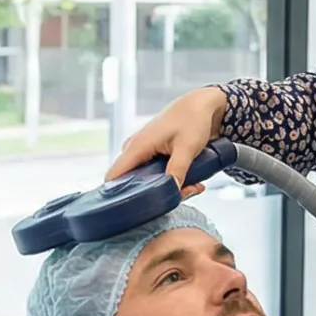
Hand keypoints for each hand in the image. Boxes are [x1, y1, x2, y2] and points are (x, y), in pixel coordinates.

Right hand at [106, 87, 229, 196]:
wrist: (202, 104)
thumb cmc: (192, 119)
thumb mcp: (187, 147)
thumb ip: (177, 170)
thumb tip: (171, 193)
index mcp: (137, 146)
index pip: (114, 176)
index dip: (117, 195)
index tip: (135, 210)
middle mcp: (135, 149)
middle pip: (131, 182)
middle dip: (153, 194)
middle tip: (180, 196)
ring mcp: (143, 151)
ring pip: (146, 179)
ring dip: (166, 187)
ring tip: (192, 186)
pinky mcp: (152, 153)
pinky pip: (154, 173)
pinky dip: (170, 179)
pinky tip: (192, 181)